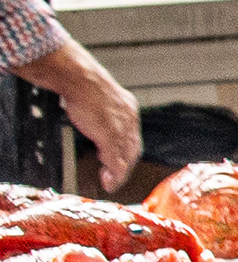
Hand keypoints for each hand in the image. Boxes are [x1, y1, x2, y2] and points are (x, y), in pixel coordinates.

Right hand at [46, 42, 139, 189]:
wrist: (78, 78)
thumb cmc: (83, 84)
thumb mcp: (99, 98)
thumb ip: (103, 110)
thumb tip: (96, 118)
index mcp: (129, 109)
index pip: (133, 136)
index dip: (127, 151)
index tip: (121, 162)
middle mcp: (130, 119)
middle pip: (133, 149)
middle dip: (126, 166)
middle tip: (117, 179)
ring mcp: (121, 129)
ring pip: (126, 157)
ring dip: (120, 173)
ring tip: (112, 183)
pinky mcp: (110, 135)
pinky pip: (116, 159)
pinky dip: (114, 173)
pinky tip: (109, 180)